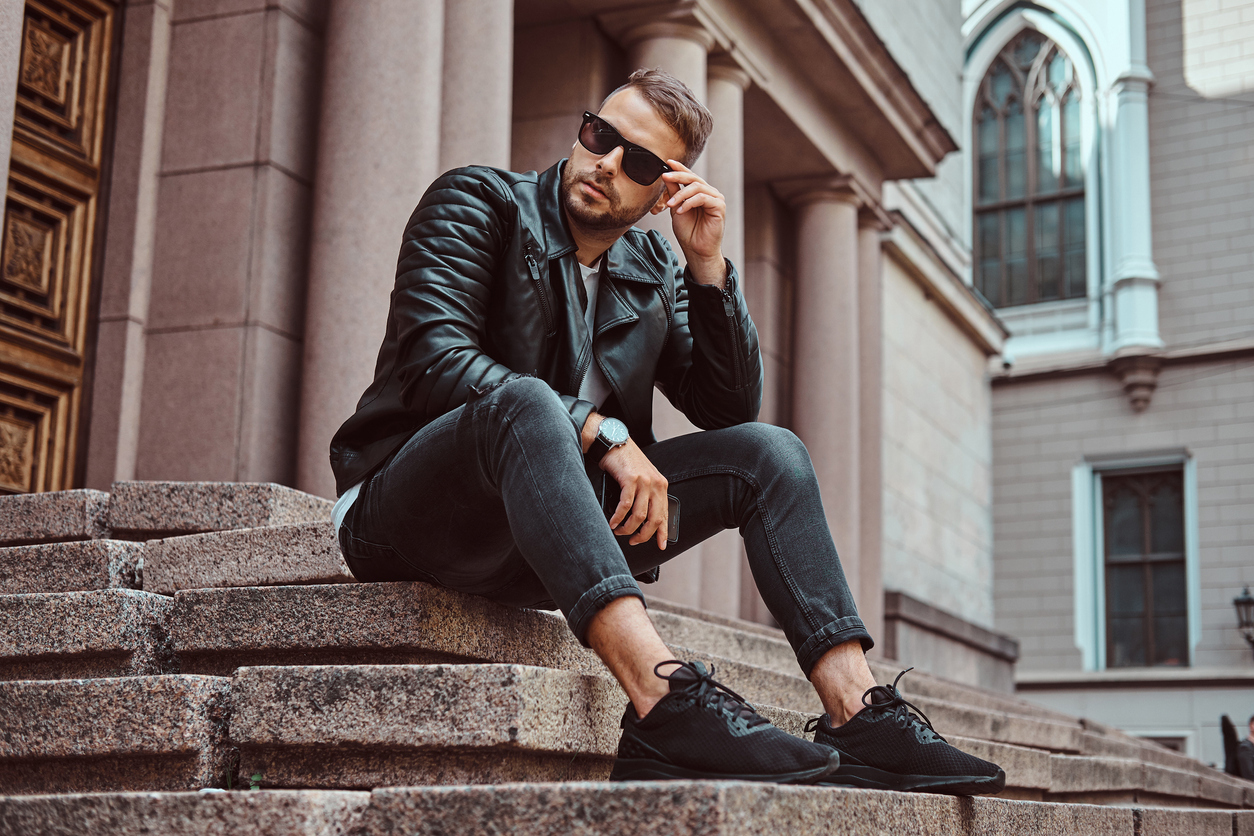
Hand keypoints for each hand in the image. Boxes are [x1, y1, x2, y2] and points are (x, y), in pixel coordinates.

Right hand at [600, 439, 668, 548]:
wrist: (614, 441)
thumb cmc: (625, 462)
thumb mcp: (642, 478)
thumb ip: (645, 496)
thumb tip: (641, 521)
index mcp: (661, 485)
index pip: (665, 514)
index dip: (663, 533)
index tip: (662, 545)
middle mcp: (656, 484)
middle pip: (654, 519)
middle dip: (643, 535)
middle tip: (633, 540)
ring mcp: (644, 482)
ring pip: (639, 516)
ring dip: (628, 528)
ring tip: (619, 531)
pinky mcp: (630, 480)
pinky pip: (625, 506)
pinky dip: (618, 518)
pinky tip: (613, 522)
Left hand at [662, 160, 725, 284]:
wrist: (696, 250)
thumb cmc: (688, 231)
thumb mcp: (676, 208)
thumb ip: (673, 192)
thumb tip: (666, 175)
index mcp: (699, 192)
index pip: (689, 176)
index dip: (680, 168)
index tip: (668, 162)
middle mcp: (709, 193)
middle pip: (693, 178)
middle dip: (677, 176)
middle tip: (664, 176)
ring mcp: (716, 198)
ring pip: (697, 187)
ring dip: (681, 194)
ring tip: (671, 205)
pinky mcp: (719, 206)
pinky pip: (703, 198)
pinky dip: (689, 203)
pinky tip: (680, 211)